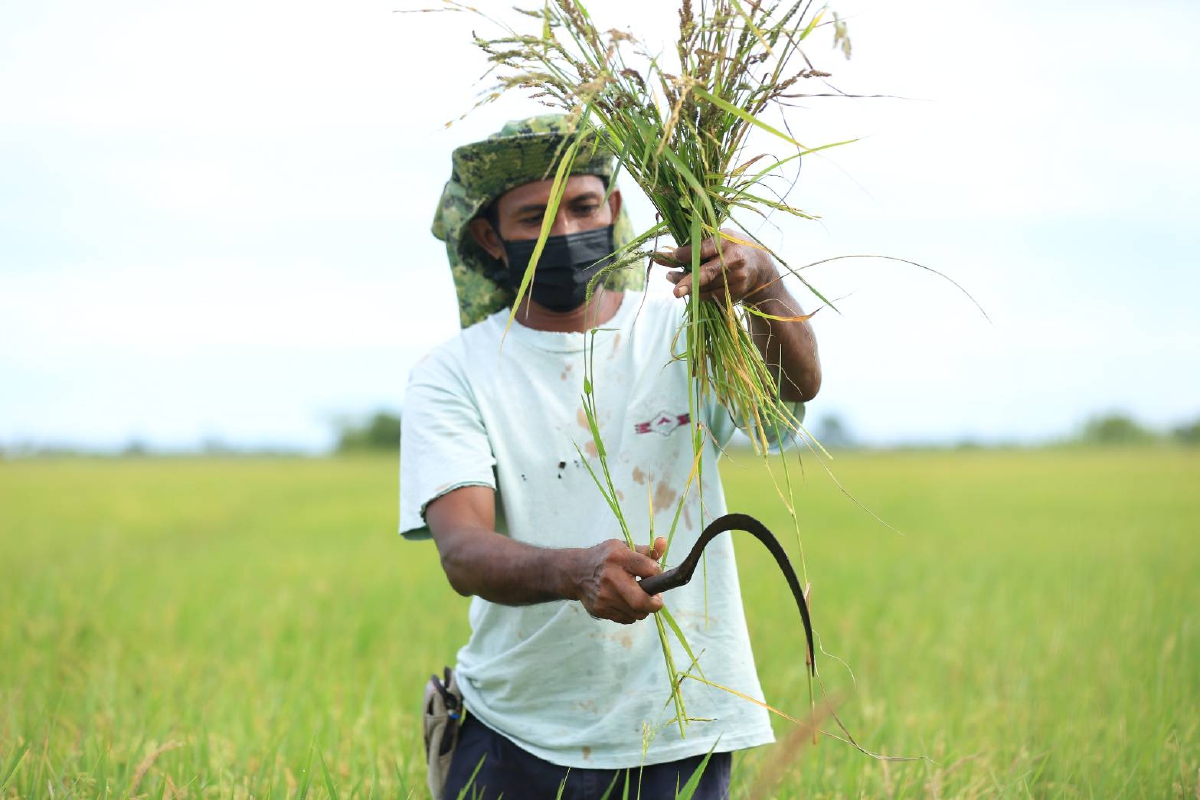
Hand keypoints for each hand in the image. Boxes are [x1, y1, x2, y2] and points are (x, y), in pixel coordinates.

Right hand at [570, 536, 666, 623]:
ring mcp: (603, 597)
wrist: (576, 572)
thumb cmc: (605, 558)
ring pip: (636, 613)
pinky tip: (626, 603)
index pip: (650, 569)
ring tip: (639, 598)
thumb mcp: (623, 547)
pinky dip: (631, 613)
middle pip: (641, 601)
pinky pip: (626, 618)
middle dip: (655, 603)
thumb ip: (646, 550)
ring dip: (644, 608)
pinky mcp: (600, 610)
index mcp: (618, 557)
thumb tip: (664, 542)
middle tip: (656, 599)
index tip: (655, 575)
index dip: (657, 574)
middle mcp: (610, 578)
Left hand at [654, 229, 779, 305]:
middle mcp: (734, 260)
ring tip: (673, 281)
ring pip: (707, 288)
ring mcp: (737, 279)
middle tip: (675, 291)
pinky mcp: (736, 292)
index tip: (673, 256)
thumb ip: (692, 247)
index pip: (705, 248)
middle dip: (690, 282)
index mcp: (727, 241)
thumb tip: (663, 256)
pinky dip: (698, 294)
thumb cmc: (731, 247)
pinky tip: (690, 289)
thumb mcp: (716, 239)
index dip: (688, 253)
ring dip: (688, 287)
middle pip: (708, 273)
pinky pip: (712, 296)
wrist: (759, 266)